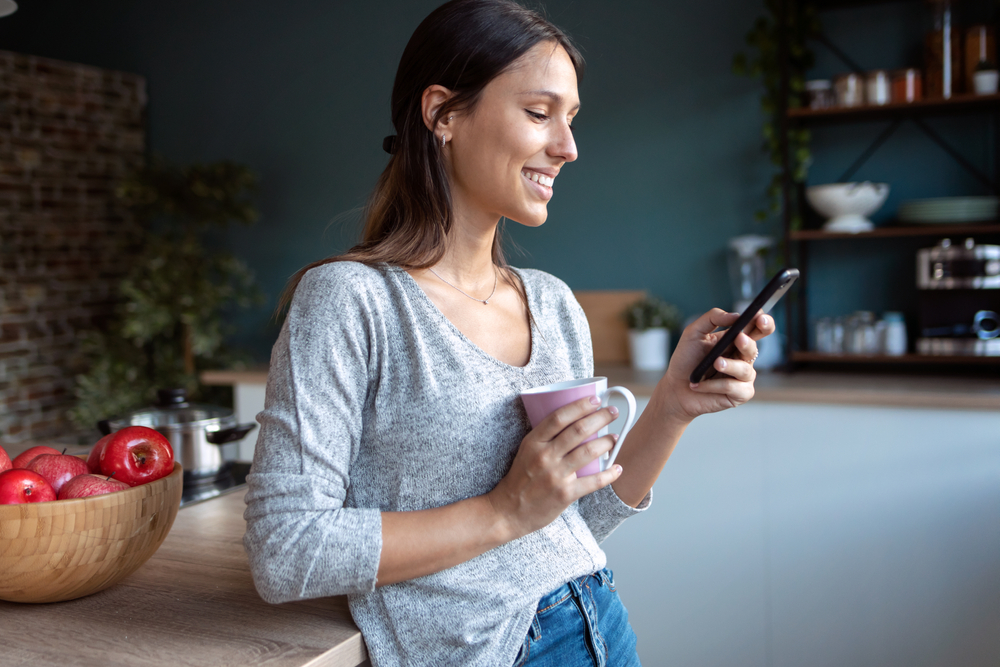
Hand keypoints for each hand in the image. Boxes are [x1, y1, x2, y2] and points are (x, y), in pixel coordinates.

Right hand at [487, 396, 623, 538]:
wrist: (508, 510)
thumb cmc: (520, 478)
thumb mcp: (526, 451)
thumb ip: (545, 438)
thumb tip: (574, 423)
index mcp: (534, 442)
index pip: (559, 417)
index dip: (580, 406)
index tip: (595, 399)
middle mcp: (545, 456)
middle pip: (578, 431)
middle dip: (600, 418)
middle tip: (613, 412)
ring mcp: (555, 475)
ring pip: (588, 452)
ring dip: (607, 442)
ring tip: (615, 438)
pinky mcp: (565, 494)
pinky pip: (593, 481)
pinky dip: (609, 474)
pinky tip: (617, 468)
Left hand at [657, 309, 774, 423]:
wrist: (675, 388)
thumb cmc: (686, 359)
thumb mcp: (694, 333)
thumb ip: (712, 318)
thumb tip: (735, 315)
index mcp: (736, 339)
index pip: (755, 327)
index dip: (762, 321)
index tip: (759, 317)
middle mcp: (743, 357)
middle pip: (755, 348)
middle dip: (749, 343)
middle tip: (740, 338)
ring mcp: (743, 376)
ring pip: (744, 369)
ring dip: (728, 366)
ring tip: (714, 364)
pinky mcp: (740, 394)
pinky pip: (734, 387)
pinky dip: (715, 385)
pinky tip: (699, 385)